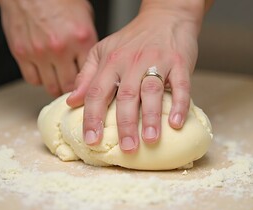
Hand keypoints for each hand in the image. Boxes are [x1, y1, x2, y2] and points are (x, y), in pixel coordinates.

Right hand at [0, 0, 97, 95]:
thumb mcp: (84, 15)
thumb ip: (87, 41)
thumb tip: (91, 62)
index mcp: (81, 38)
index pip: (89, 75)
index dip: (89, 82)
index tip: (88, 85)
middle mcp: (61, 48)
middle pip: (70, 86)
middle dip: (73, 90)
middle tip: (73, 88)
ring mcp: (40, 53)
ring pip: (51, 86)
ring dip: (56, 86)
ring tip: (59, 80)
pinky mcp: (21, 53)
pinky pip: (32, 79)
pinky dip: (39, 79)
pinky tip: (43, 71)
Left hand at [67, 0, 205, 152]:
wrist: (165, 17)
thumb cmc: (133, 40)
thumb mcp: (103, 51)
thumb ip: (87, 76)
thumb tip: (72, 101)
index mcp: (110, 62)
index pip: (97, 93)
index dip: (92, 118)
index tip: (91, 141)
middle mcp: (131, 63)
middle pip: (125, 96)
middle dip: (125, 125)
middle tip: (126, 148)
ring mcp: (157, 62)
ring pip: (151, 92)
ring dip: (151, 117)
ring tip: (150, 140)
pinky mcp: (178, 63)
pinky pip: (180, 85)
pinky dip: (179, 104)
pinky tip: (176, 123)